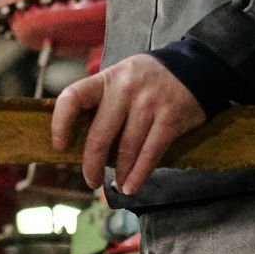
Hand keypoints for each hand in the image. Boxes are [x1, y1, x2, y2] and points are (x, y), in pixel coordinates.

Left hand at [51, 54, 206, 195]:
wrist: (194, 68)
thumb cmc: (148, 79)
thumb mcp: (121, 77)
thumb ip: (102, 100)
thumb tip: (80, 140)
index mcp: (107, 79)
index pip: (73, 97)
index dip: (61, 123)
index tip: (60, 145)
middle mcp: (125, 89)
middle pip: (100, 135)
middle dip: (91, 165)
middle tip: (91, 180)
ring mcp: (149, 103)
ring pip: (126, 149)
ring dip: (119, 173)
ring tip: (116, 185)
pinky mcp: (169, 118)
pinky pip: (150, 153)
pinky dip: (140, 175)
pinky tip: (132, 185)